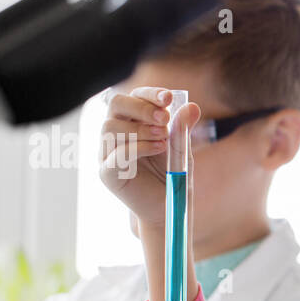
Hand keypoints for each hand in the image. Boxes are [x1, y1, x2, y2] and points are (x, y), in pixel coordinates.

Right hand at [99, 87, 199, 227]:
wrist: (170, 206)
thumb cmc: (173, 175)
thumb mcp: (182, 148)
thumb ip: (183, 128)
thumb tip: (193, 106)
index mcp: (133, 122)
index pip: (133, 96)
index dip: (149, 94)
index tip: (168, 98)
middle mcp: (117, 133)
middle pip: (115, 104)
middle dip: (141, 107)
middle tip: (164, 118)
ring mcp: (108, 152)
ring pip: (110, 127)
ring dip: (140, 129)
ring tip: (164, 139)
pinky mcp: (107, 172)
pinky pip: (115, 153)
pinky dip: (138, 147)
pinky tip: (158, 148)